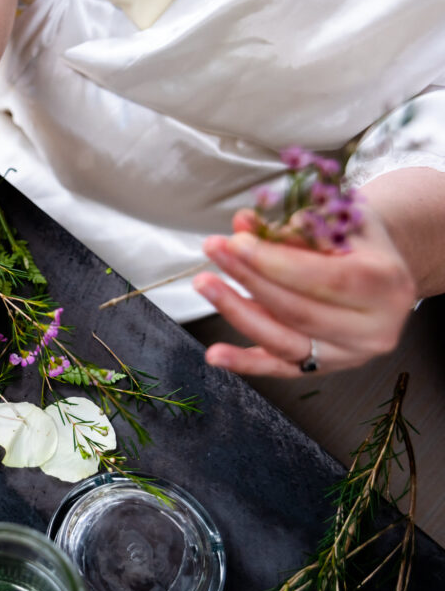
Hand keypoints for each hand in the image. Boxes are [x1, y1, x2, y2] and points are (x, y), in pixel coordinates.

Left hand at [193, 207, 416, 376]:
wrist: (382, 277)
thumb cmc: (360, 243)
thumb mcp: (341, 221)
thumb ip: (294, 225)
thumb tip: (243, 223)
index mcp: (386, 285)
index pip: (325, 278)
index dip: (276, 262)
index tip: (236, 242)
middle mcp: (371, 329)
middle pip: (298, 309)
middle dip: (249, 279)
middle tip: (214, 250)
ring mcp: (346, 355)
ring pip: (283, 341)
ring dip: (237, 312)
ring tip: (204, 284)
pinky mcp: (321, 369)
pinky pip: (277, 368)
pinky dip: (243, 362)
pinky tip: (214, 354)